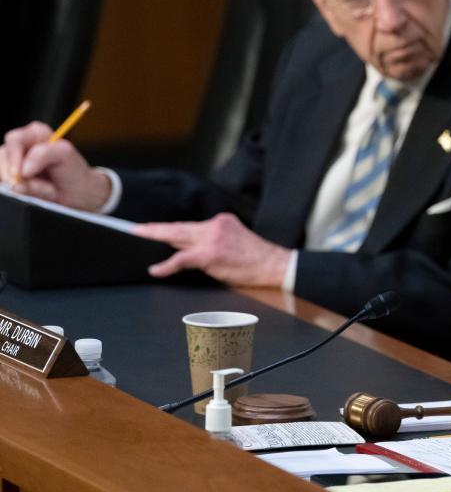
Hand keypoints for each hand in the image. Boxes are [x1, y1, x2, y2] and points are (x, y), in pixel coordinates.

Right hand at [0, 122, 110, 209]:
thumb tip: (22, 170)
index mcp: (35, 133)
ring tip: (44, 188)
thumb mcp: (65, 155)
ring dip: (23, 186)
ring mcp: (14, 163)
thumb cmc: (74, 171)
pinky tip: (36, 192)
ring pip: (3, 174)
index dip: (14, 157)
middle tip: (40, 185)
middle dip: (19, 176)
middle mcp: (21, 145)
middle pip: (2, 157)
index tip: (22, 174)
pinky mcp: (12, 178)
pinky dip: (20, 192)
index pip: (14, 140)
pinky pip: (5, 185)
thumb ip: (42, 154)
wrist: (79, 193)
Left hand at [133, 213, 291, 287]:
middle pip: (180, 227)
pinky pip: (183, 258)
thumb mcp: (235, 242)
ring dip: (157, 236)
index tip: (153, 227)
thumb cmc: (256, 260)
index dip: (170, 227)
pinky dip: (167, 265)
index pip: (190, 225)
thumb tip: (190, 251)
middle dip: (156, 229)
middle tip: (136, 228)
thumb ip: (213, 242)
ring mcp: (212, 239)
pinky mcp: (210, 254)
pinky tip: (156, 269)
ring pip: (178, 237)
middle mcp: (215, 225)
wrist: (274, 265)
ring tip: (140, 234)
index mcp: (221, 222)